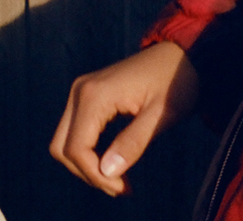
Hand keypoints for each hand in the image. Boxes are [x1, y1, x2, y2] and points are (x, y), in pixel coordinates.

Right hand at [49, 41, 199, 195]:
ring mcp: (81, 92)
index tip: (124, 189)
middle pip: (61, 147)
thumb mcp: (160, 116)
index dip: (95, 176)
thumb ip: (133, 143)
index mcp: (95, 95)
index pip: (76, 148)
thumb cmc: (175, 83)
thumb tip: (107, 172)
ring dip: (86, 165)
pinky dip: (88, 152)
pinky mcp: (87, 96)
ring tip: (119, 178)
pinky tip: (113, 161)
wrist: (181, 55)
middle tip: (120, 186)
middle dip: (87, 173)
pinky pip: (75, 132)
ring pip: (65, 141)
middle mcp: (80, 91)